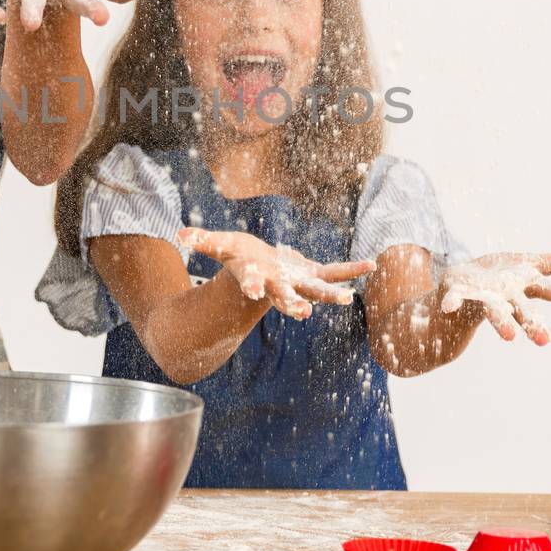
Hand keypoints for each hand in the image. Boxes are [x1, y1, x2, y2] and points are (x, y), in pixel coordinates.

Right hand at [177, 227, 374, 320]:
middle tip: (303, 314)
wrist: (261, 273)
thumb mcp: (221, 244)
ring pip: (315, 290)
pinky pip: (334, 272)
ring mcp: (298, 283)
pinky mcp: (313, 275)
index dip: (250, 287)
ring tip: (347, 298)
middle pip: (285, 297)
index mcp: (256, 278)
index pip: (251, 284)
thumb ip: (203, 240)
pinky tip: (371, 264)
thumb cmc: (240, 257)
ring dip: (331, 295)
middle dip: (294, 304)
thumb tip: (180, 235)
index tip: (251, 291)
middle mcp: (278, 286)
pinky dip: (351, 269)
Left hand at [438, 250, 550, 345]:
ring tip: (509, 337)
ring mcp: (482, 297)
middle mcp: (506, 297)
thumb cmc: (500, 278)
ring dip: (502, 323)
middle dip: (533, 322)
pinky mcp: (458, 293)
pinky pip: (454, 299)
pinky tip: (447, 308)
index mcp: (524, 287)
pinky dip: (451, 303)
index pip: (549, 289)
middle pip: (522, 308)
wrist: (460, 288)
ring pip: (494, 310)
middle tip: (546, 341)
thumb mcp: (529, 265)